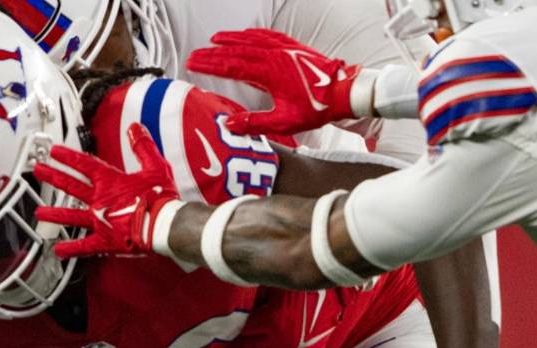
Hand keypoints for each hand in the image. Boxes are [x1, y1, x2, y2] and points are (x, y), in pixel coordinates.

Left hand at [34, 124, 180, 259]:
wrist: (163, 226)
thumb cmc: (160, 199)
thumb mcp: (155, 166)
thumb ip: (143, 146)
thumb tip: (135, 128)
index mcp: (110, 182)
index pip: (84, 164)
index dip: (68, 157)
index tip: (54, 152)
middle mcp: (99, 200)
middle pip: (70, 185)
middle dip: (52, 176)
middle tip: (38, 170)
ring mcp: (99, 220)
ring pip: (71, 216)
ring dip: (54, 214)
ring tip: (39, 213)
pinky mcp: (105, 240)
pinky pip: (84, 246)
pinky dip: (71, 249)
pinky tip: (59, 250)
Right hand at [186, 28, 369, 135]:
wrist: (343, 92)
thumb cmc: (317, 107)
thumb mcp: (285, 121)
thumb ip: (255, 122)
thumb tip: (229, 123)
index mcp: (269, 73)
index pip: (231, 67)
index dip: (210, 66)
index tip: (193, 64)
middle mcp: (273, 56)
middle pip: (236, 51)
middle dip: (213, 53)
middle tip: (195, 54)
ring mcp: (283, 48)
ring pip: (250, 39)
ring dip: (230, 39)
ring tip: (214, 39)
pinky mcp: (292, 47)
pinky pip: (267, 35)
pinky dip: (252, 34)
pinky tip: (245, 34)